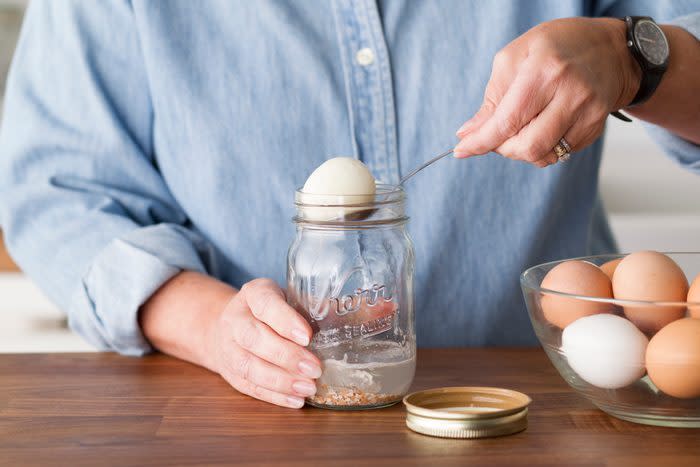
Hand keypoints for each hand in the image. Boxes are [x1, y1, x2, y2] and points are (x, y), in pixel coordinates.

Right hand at [204, 278, 321, 407]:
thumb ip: (324, 306)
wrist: (234, 323)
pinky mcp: (229, 372)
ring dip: (279, 380)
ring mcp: (228, 346)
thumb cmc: (275, 310)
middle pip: (253, 337)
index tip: (307, 336)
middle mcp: (235, 318)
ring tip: (308, 388)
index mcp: (254, 293)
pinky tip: (295, 399)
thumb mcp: (293, 297)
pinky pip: (248, 386)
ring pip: (247, 365)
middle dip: (286, 355)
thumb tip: (373, 312)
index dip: (285, 320)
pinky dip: (273, 395)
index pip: (265, 303)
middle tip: (315, 369)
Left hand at [454, 18, 639, 166]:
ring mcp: (588, 113)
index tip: (462, 150)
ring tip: (518, 130)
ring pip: (543, 156)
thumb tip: (468, 133)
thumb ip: (492, 98)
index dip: (481, 142)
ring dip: (521, 151)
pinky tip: (541, 127)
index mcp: (544, 71)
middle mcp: (570, 94)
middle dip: (502, 149)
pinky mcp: (596, 128)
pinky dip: (541, 148)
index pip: (507, 121)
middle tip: (496, 135)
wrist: (612, 50)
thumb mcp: (515, 58)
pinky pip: (559, 154)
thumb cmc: (557, 47)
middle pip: (527, 147)